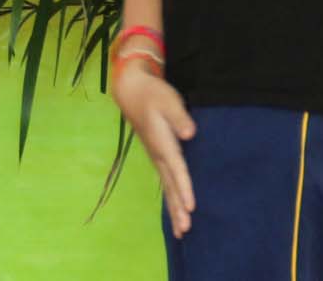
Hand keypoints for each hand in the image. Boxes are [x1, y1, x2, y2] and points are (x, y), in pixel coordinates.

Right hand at [111, 63, 195, 236]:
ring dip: (173, 209)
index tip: (191, 207)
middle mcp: (158, 154)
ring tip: (182, 231)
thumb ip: (179, 117)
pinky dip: (170, 198)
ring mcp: (156, 157)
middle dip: (177, 208)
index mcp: (162, 142)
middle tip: (185, 230)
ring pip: (166, 187)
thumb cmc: (153, 94)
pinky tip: (175, 210)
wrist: (131, 91)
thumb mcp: (168, 100)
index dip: (184, 188)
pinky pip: (165, 182)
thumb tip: (189, 133)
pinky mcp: (157, 156)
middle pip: (170, 185)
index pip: (176, 169)